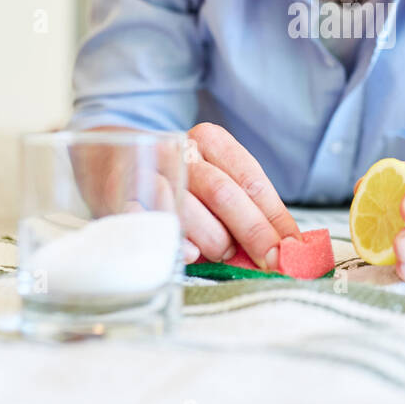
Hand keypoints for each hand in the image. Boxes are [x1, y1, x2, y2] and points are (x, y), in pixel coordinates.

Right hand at [77, 124, 298, 270]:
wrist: (111, 161)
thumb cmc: (178, 180)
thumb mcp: (215, 179)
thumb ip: (249, 209)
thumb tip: (289, 250)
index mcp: (211, 140)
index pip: (252, 181)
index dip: (275, 219)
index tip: (293, 249)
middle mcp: (179, 150)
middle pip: (224, 194)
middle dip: (253, 235)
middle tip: (269, 263)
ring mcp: (146, 172)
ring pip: (190, 212)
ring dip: (213, 243)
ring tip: (220, 253)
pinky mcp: (119, 197)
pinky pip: (154, 227)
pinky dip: (177, 246)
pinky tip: (190, 255)